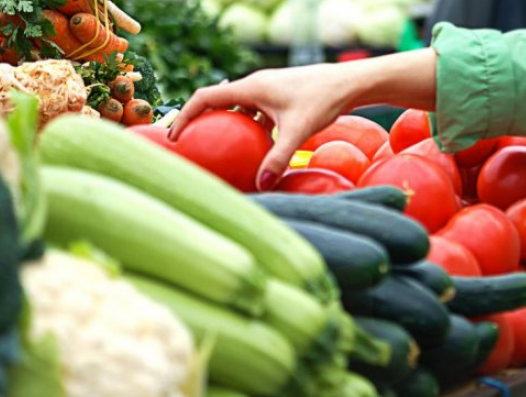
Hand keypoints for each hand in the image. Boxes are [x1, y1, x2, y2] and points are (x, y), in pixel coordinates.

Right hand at [169, 49, 437, 190]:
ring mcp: (268, 90)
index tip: (176, 136)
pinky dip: (250, 129)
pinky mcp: (281, 97)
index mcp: (250, 87)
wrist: (350, 83)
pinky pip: (257, 114)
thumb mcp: (298, 131)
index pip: (205, 98)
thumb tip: (261, 184)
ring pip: (239, 109)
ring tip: (219, 151)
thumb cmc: (324, 101)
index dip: (185, 115)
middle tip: (191, 146)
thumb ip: (278, 158)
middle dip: (202, 122)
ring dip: (227, 126)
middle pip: (218, 102)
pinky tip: (256, 151)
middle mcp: (255, 85)